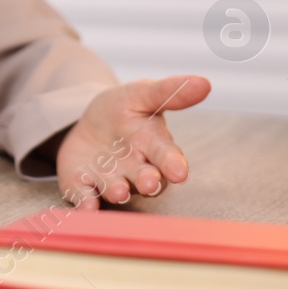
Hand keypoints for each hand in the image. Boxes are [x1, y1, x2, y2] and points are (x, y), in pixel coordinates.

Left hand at [56, 74, 211, 207]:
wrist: (89, 124)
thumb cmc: (122, 110)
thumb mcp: (140, 94)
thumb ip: (169, 91)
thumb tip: (204, 82)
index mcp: (153, 144)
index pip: (167, 155)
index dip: (174, 163)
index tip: (180, 172)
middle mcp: (136, 168)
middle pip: (146, 178)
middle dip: (149, 182)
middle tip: (149, 184)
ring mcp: (110, 178)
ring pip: (117, 189)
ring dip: (117, 192)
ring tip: (119, 192)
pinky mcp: (84, 184)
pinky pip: (85, 195)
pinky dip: (86, 201)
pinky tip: (86, 206)